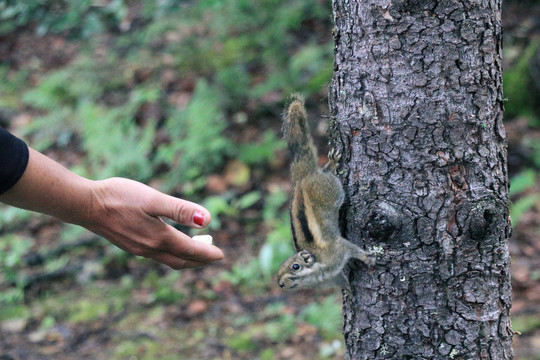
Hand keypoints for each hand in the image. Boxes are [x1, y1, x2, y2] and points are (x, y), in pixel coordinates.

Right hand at [82, 177, 223, 268]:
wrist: (85, 205)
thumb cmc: (119, 196)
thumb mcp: (153, 199)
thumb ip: (180, 209)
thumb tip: (208, 221)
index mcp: (159, 238)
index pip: (191, 251)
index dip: (207, 254)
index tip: (221, 256)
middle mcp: (150, 249)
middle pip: (181, 261)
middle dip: (199, 260)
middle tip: (213, 255)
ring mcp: (138, 249)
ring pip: (169, 260)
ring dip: (186, 258)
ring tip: (197, 248)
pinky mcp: (130, 245)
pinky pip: (157, 256)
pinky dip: (171, 253)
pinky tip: (170, 243)